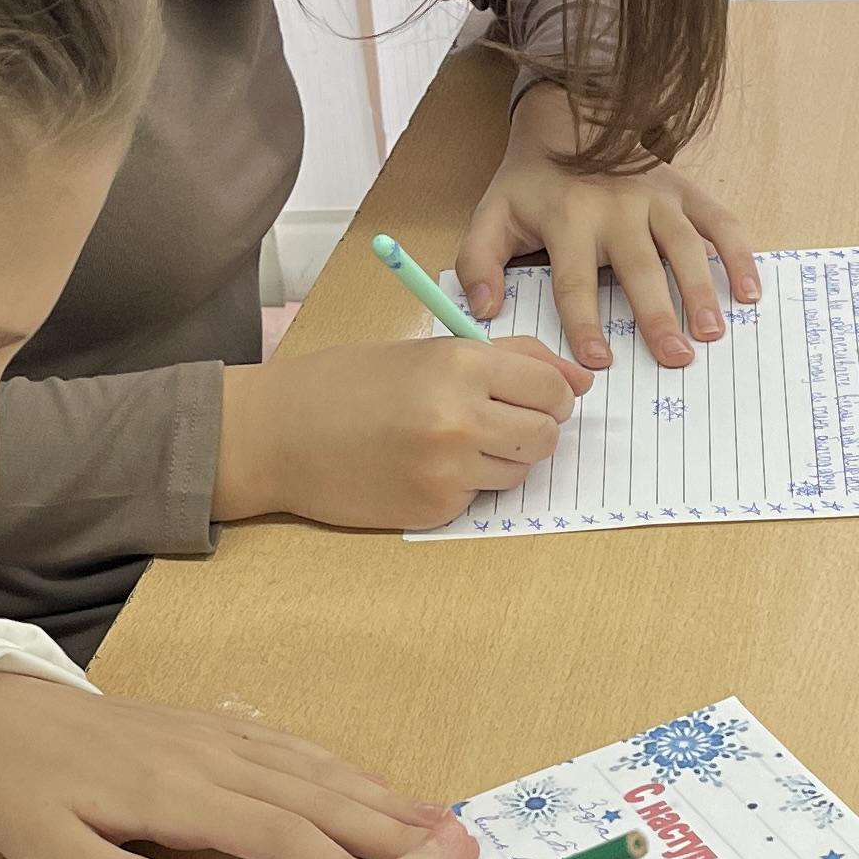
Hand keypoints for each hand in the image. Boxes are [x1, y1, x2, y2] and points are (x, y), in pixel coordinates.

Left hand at [0, 670, 444, 858]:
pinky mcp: (212, 728)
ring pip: (314, 768)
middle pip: (317, 798)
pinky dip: (340, 766)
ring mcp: (216, 738)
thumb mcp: (50, 853)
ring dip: (380, 795)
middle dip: (391, 828)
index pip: (278, 834)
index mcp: (175, 796)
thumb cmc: (19, 794)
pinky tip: (372, 783)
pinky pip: (290, 747)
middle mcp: (210, 759)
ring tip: (441, 820)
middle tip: (459, 853)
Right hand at [215, 332, 590, 527]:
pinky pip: (481, 497)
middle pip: (547, 435)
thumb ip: (507, 358)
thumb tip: (579, 378)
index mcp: (462, 364)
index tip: (537, 398)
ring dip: (502, 459)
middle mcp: (461, 416)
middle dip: (534, 430)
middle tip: (499, 422)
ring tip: (452, 442)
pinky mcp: (435, 508)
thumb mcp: (427, 351)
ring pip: (520, 471)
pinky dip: (465, 484)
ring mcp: (449, 469)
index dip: (554, 395)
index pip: (554, 389)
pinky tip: (423, 466)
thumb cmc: (346, 383)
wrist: (278, 433)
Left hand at [456, 85, 762, 369]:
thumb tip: (483, 310)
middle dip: (657, 314)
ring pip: (683, 246)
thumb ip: (479, 262)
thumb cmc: (532, 183)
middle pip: (639, 268)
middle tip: (676, 357)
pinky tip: (750, 292)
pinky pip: (717, 222)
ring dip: (700, 289)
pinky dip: (738, 254)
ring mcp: (655, 198)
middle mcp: (616, 208)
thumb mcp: (491, 215)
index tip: (598, 363)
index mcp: (568, 219)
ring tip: (711, 332)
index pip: (575, 281)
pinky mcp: (684, 191)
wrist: (569, 119)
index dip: (585, 323)